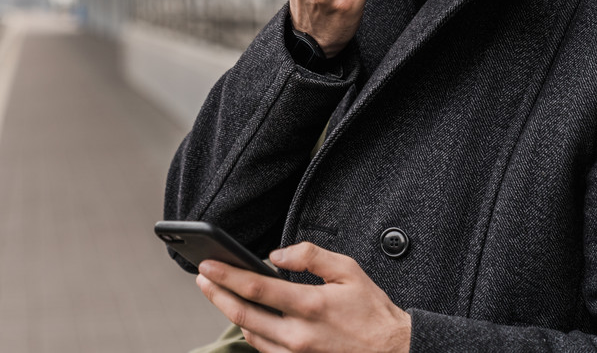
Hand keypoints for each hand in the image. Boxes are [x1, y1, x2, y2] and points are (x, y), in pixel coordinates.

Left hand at [196, 242, 411, 352]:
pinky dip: (251, 331)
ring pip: (250, 334)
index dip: (227, 275)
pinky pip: (264, 349)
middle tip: (202, 277)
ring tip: (220, 292)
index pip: (256, 289)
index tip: (207, 264)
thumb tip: (277, 254)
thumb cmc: (372, 311)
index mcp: (311, 306)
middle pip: (242, 315)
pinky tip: (247, 316)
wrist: (394, 352)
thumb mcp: (349, 270)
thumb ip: (311, 256)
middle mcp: (299, 335)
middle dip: (217, 294)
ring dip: (230, 313)